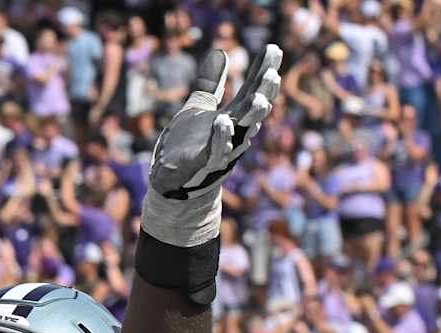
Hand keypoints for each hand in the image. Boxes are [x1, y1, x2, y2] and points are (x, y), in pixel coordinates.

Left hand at [142, 44, 282, 246]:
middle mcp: (235, 132)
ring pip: (244, 131)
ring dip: (252, 116)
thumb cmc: (186, 143)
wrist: (168, 176)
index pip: (253, 90)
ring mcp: (223, 148)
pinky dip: (221, 136)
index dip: (263, 70)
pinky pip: (217, 150)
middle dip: (265, 93)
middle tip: (272, 73)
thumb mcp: (198, 107)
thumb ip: (212, 84)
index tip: (272, 48)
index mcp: (234, 116)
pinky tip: (223, 120)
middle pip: (255, 109)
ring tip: (258, 98)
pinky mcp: (205, 162)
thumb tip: (221, 53)